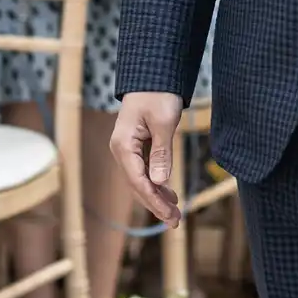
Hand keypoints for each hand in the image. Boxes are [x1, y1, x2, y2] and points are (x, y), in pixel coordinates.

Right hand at [110, 92, 184, 226]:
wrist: (153, 76)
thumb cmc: (158, 94)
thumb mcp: (164, 122)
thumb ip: (162, 152)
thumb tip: (159, 182)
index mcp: (123, 145)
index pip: (138, 180)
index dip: (154, 200)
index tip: (170, 215)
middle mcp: (121, 150)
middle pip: (137, 185)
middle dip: (156, 204)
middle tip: (175, 222)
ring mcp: (127, 149)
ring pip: (140, 181)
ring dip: (157, 197)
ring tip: (174, 214)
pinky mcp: (136, 147)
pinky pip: (144, 171)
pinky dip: (157, 184)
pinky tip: (169, 194)